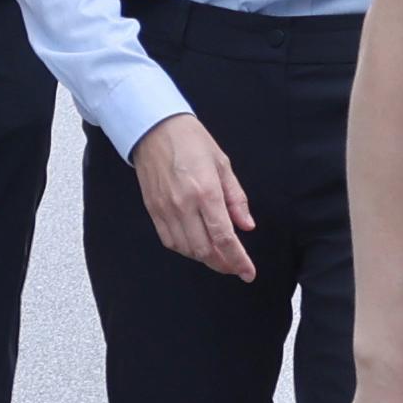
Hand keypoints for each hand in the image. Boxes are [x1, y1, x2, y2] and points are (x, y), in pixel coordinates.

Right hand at [128, 115, 260, 280]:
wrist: (154, 129)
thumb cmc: (192, 141)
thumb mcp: (223, 164)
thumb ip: (236, 198)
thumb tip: (246, 226)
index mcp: (206, 192)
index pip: (224, 237)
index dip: (238, 260)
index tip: (248, 272)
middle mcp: (184, 205)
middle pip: (205, 250)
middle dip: (223, 263)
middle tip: (236, 265)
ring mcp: (166, 209)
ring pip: (187, 250)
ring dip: (205, 258)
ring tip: (219, 256)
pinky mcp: (153, 210)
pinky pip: (170, 241)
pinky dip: (185, 250)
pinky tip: (197, 245)